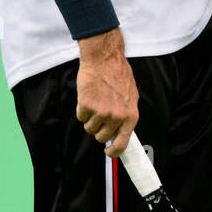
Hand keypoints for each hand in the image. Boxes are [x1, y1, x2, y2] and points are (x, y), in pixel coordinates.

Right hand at [76, 29, 138, 155]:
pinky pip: (81, 116)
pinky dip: (82, 109)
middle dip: (98, 129)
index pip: (122, 144)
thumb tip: (120, 132)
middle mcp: (116, 117)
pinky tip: (88, 96)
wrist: (105, 59)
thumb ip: (126, 116)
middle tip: (99, 115)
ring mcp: (101, 112)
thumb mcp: (131, 97)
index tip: (108, 152)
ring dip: (90, 118)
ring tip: (95, 101)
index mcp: (130, 117)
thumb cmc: (119, 76)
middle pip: (101, 136)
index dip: (113, 152)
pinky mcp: (87, 106)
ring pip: (89, 127)